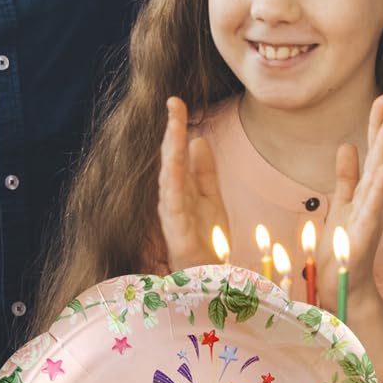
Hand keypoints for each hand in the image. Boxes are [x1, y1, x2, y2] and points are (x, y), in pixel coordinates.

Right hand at [158, 96, 230, 270]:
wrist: (212, 280)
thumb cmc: (208, 243)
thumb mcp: (212, 200)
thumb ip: (205, 171)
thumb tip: (198, 138)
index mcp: (183, 189)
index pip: (177, 152)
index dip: (176, 127)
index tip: (176, 102)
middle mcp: (173, 198)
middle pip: (170, 159)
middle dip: (171, 131)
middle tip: (173, 103)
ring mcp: (173, 215)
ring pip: (169, 177)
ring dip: (171, 151)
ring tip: (174, 126)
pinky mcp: (177, 234)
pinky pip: (174, 205)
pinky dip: (173, 184)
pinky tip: (174, 166)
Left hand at [329, 94, 382, 280]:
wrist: (343, 285)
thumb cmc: (344, 246)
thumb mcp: (342, 204)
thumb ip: (346, 176)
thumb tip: (347, 145)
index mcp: (367, 190)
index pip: (373, 151)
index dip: (377, 125)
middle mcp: (374, 200)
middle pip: (380, 157)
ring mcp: (371, 216)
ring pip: (380, 179)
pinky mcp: (364, 234)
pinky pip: (373, 208)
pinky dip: (380, 189)